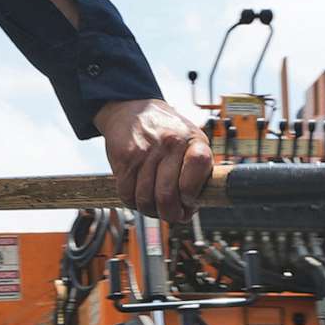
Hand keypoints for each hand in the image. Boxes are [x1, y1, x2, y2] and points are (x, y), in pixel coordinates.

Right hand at [92, 98, 213, 221]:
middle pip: (167, 195)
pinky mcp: (124, 158)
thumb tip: (189, 211)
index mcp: (193, 140)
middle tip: (171, 215)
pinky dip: (133, 203)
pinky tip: (139, 196)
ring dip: (150, 211)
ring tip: (154, 207)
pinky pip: (127, 194)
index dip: (193, 194)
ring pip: (145, 200)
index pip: (200, 166)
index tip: (189, 202)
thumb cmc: (167, 132)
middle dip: (170, 214)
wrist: (133, 109)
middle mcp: (170, 143)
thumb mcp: (191, 142)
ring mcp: (145, 151)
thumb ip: (197, 173)